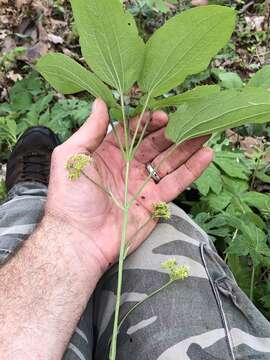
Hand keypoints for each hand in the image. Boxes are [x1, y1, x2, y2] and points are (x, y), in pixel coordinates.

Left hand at [46, 99, 212, 273]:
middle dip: (172, 131)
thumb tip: (100, 101)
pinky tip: (206, 154)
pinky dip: (191, 170)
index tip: (162, 114)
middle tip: (190, 119)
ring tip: (205, 131)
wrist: (80, 239)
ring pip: (169, 161)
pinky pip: (175, 183)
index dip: (147, 122)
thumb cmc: (70, 198)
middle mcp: (127, 167)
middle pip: (154, 144)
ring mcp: (142, 185)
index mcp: (107, 154)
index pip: (132, 132)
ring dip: (187, 147)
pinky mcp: (154, 202)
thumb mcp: (72, 157)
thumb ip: (89, 130)